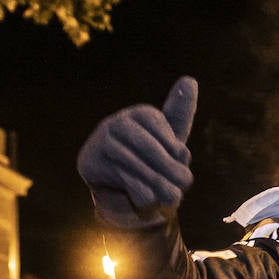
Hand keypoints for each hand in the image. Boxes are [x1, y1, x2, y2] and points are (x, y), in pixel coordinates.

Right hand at [77, 76, 198, 224]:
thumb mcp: (173, 145)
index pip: (171, 139)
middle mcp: (119, 123)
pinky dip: (140, 196)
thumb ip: (181, 115)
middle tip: (181, 187)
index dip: (180, 157)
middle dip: (172, 174)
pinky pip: (126, 184)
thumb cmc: (154, 168)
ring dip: (159, 189)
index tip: (180, 163)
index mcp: (142, 115)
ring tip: (167, 195)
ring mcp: (101, 142)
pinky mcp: (89, 163)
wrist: (125, 198)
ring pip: (142, 171)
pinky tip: (139, 197)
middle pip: (154, 152)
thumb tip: (189, 79)